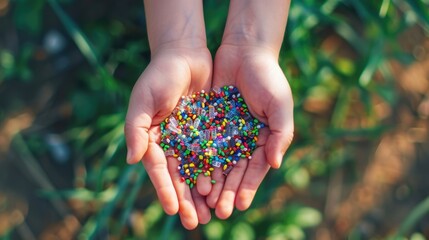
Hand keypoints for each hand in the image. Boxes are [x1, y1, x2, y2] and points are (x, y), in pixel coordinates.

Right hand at [125, 47, 213, 228]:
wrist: (185, 54)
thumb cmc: (159, 75)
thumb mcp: (144, 100)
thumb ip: (136, 129)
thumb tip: (132, 160)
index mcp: (152, 138)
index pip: (159, 169)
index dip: (165, 190)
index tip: (173, 209)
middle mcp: (171, 142)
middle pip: (179, 176)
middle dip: (186, 200)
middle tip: (195, 223)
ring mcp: (190, 138)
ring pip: (198, 170)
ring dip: (204, 192)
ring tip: (211, 214)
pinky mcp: (208, 130)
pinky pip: (214, 154)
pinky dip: (218, 171)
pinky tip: (224, 187)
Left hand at [207, 44, 293, 218]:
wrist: (244, 51)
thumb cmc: (268, 78)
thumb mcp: (280, 106)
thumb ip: (280, 135)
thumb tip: (276, 164)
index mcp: (262, 140)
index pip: (254, 170)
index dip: (247, 188)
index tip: (239, 206)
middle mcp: (243, 141)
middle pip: (233, 172)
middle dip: (226, 192)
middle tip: (218, 213)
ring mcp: (225, 133)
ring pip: (216, 163)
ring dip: (210, 183)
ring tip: (203, 201)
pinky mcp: (208, 123)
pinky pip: (202, 144)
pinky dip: (197, 161)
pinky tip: (191, 177)